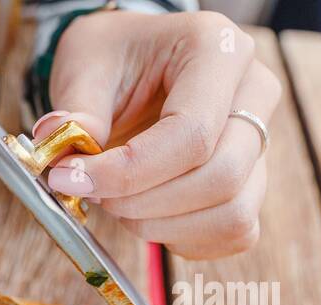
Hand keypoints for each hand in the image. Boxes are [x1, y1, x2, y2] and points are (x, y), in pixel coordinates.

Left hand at [37, 10, 280, 259]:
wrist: (136, 61)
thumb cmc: (115, 57)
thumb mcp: (85, 62)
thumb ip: (77, 112)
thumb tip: (60, 156)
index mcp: (217, 50)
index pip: (190, 134)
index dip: (127, 173)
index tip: (69, 179)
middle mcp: (254, 93)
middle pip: (221, 178)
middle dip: (143, 204)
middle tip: (93, 194)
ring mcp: (260, 141)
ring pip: (232, 214)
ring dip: (161, 226)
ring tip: (117, 203)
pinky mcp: (253, 181)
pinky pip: (233, 232)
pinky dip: (182, 238)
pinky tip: (145, 216)